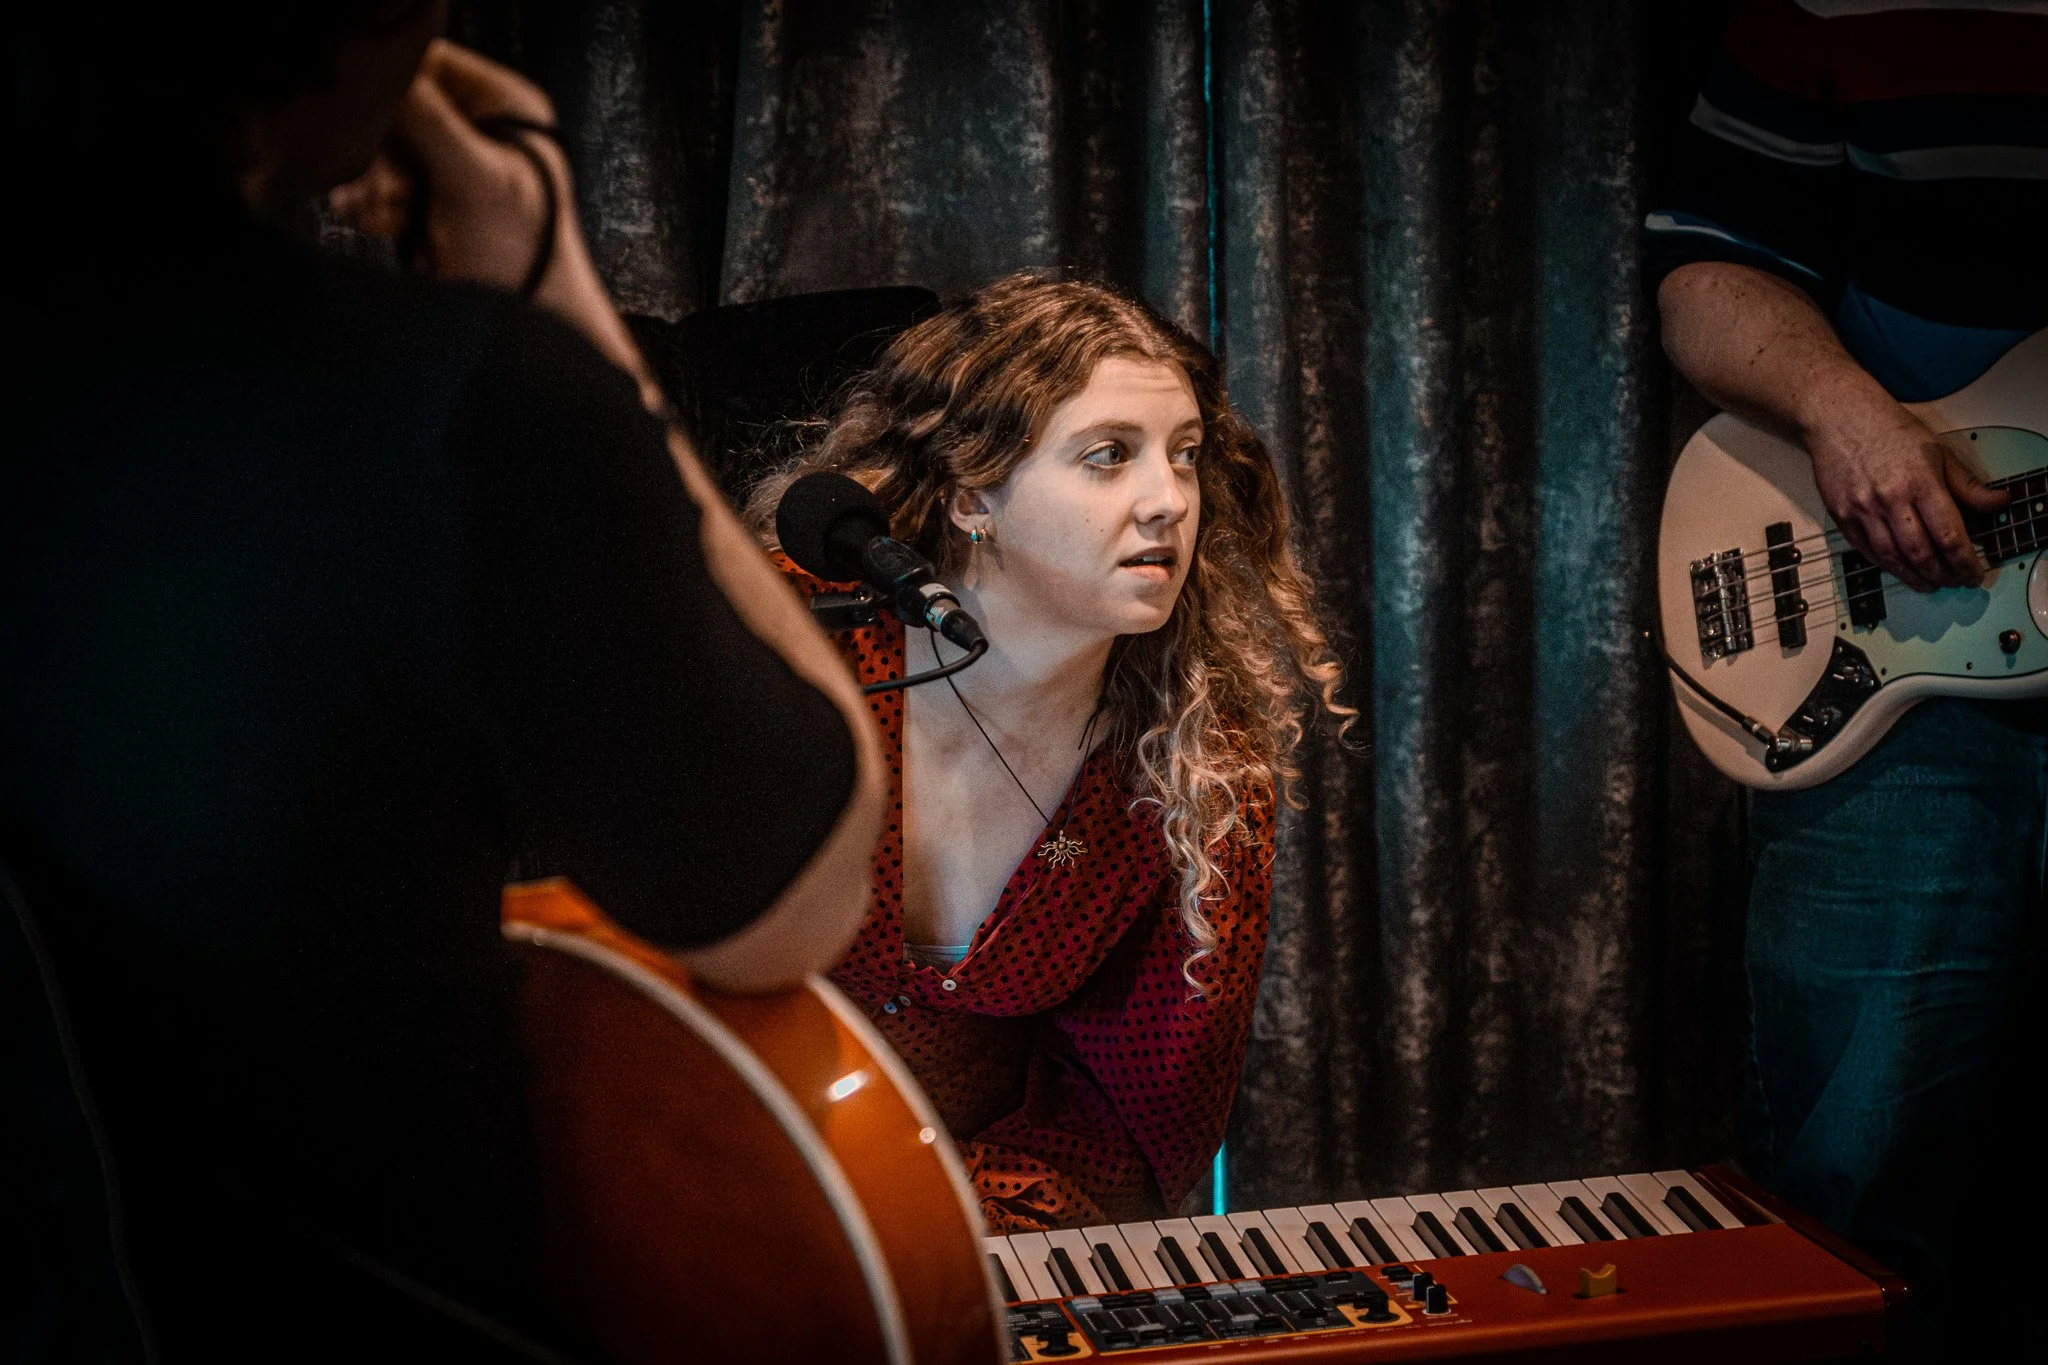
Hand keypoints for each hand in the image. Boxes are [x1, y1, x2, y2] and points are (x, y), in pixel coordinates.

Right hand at [330, 41, 560, 290]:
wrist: (519, 323)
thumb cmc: (523, 254)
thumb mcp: (475, 179)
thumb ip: (428, 121)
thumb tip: (387, 75)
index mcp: (505, 105)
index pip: (432, 61)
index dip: (398, 87)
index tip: (380, 119)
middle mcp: (477, 128)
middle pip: (398, 105)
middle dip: (384, 148)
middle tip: (390, 183)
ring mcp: (448, 164)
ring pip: (381, 148)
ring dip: (375, 181)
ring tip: (392, 211)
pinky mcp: (424, 200)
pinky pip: (377, 183)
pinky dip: (373, 204)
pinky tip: (384, 223)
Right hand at [1803, 383, 2007, 591]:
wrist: (1839, 418)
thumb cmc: (1889, 430)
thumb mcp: (1938, 451)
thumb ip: (1968, 484)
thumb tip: (1999, 503)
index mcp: (1921, 482)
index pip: (1949, 535)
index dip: (1964, 562)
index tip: (1973, 574)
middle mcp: (1890, 498)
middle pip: (1921, 552)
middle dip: (1942, 574)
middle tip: (1953, 582)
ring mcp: (1862, 508)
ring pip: (1892, 557)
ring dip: (1913, 577)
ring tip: (1928, 584)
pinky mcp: (1841, 514)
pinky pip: (1865, 550)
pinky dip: (1885, 565)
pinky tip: (1898, 568)